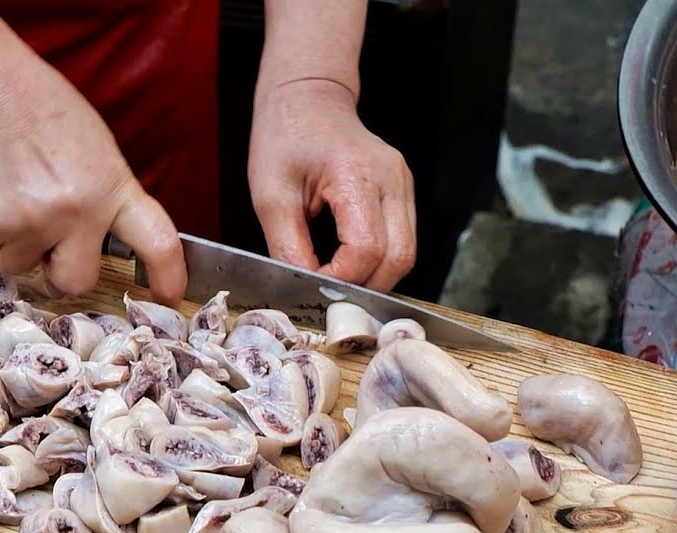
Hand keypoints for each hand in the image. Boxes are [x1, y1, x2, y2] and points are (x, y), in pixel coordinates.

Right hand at [0, 62, 186, 302]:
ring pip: (23, 265)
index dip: (168, 276)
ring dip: (19, 243)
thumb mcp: (100, 154)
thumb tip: (105, 240)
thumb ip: (108, 200)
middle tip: (50, 241)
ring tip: (16, 197)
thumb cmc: (47, 116)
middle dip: (61, 269)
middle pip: (76, 281)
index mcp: (114, 191)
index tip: (168, 295)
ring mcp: (32, 222)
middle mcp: (78, 213)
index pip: (157, 243)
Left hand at [248, 79, 416, 291]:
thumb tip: (304, 285)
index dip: (341, 278)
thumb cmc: (286, 135)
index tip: (312, 282)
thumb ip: (287, 244)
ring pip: (407, 254)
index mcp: (357, 174)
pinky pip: (403, 239)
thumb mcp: (270, 193)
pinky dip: (381, 260)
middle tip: (329, 291)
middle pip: (399, 258)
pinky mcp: (403, 191)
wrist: (308, 98)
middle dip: (365, 286)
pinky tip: (352, 260)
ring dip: (376, 277)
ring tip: (339, 277)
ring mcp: (403, 184)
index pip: (366, 249)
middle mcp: (392, 178)